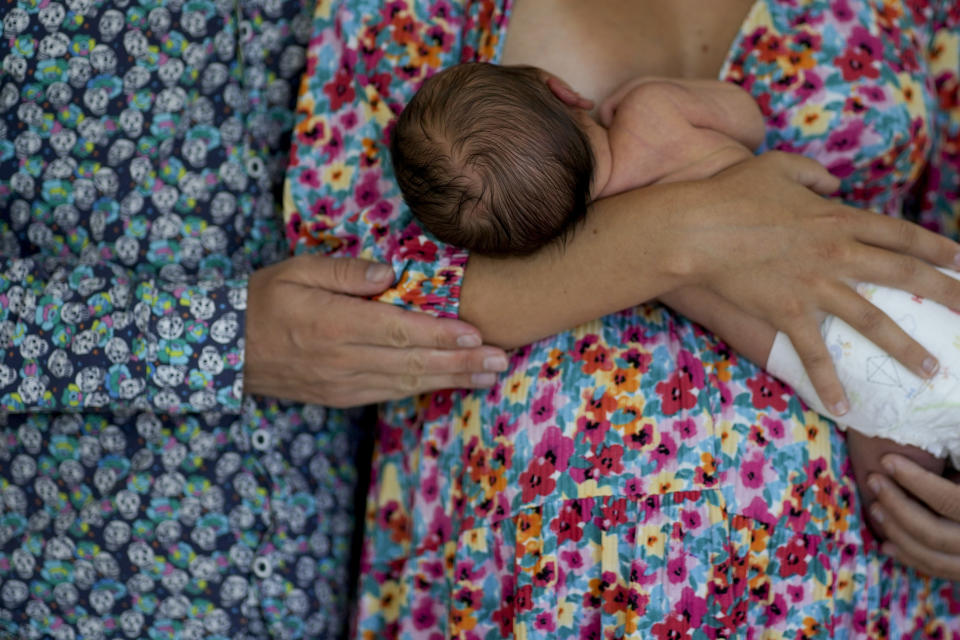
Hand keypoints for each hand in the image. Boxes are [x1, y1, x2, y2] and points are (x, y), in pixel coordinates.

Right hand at [244, 255, 507, 406]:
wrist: (226, 350)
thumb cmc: (265, 300)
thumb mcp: (296, 270)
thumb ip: (344, 272)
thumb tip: (389, 274)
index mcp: (334, 324)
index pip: (398, 331)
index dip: (440, 334)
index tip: (476, 333)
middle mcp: (344, 359)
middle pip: (413, 362)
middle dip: (461, 362)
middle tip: (501, 360)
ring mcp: (344, 384)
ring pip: (408, 383)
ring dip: (452, 380)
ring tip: (489, 375)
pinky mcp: (342, 397)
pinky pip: (390, 393)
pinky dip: (424, 389)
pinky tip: (450, 383)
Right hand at [684, 151, 959, 414]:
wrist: (697, 229)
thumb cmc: (731, 193)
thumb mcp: (777, 166)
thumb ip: (813, 173)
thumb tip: (835, 182)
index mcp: (839, 219)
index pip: (902, 235)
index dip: (938, 248)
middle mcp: (838, 254)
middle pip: (905, 277)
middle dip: (947, 294)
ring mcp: (815, 287)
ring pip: (874, 321)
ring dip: (906, 347)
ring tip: (932, 370)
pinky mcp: (788, 313)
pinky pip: (814, 353)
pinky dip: (828, 381)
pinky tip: (843, 406)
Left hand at [867, 454, 959, 578]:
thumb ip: (955, 461)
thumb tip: (946, 424)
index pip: (948, 500)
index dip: (915, 480)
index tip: (887, 459)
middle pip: (933, 532)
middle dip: (897, 505)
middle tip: (873, 480)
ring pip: (931, 556)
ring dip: (896, 532)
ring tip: (875, 507)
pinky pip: (939, 571)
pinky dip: (909, 558)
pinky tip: (887, 542)